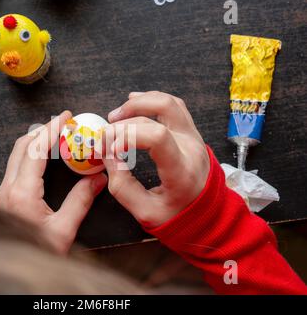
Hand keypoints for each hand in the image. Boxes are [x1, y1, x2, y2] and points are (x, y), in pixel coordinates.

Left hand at [0, 111, 106, 253]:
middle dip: (42, 130)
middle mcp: (7, 188)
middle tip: (63, 122)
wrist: (12, 271)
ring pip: (16, 155)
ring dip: (35, 140)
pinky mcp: (5, 198)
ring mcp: (3, 193)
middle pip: (21, 146)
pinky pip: (16, 166)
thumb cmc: (36, 254)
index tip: (65, 117)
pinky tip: (45, 155)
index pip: (35, 149)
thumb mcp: (64, 230)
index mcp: (21, 193)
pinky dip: (31, 153)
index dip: (51, 129)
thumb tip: (98, 178)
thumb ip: (81, 201)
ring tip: (56, 134)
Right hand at [103, 91, 209, 228]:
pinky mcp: (191, 132)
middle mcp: (192, 147)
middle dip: (127, 118)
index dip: (128, 135)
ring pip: (169, 102)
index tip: (110, 148)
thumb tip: (107, 154)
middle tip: (106, 132)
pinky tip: (133, 103)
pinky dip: (151, 100)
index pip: (158, 136)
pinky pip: (173, 105)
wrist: (208, 215)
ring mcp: (194, 136)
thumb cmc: (176, 216)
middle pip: (161, 112)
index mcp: (182, 171)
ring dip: (139, 103)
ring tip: (116, 116)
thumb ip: (122, 185)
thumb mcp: (145, 212)